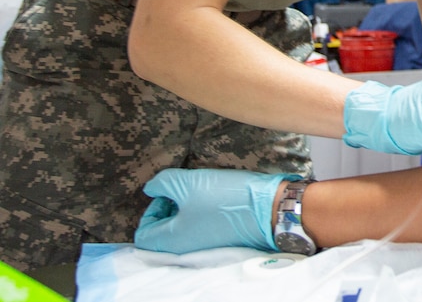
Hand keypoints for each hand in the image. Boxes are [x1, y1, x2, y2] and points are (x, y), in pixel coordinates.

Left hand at [135, 168, 292, 253]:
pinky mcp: (221, 238)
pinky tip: (217, 197)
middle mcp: (186, 248)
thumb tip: (151, 188)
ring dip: (188, 207)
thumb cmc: (224, 198)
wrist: (269, 207)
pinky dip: (203, 212)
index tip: (169, 192)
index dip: (151, 209)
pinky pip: (202, 227)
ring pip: (184, 227)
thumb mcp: (187, 183)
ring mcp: (205, 244)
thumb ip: (162, 183)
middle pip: (164, 230)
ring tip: (202, 190)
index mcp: (172, 240)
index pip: (143, 232)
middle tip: (185, 189)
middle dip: (170, 207)